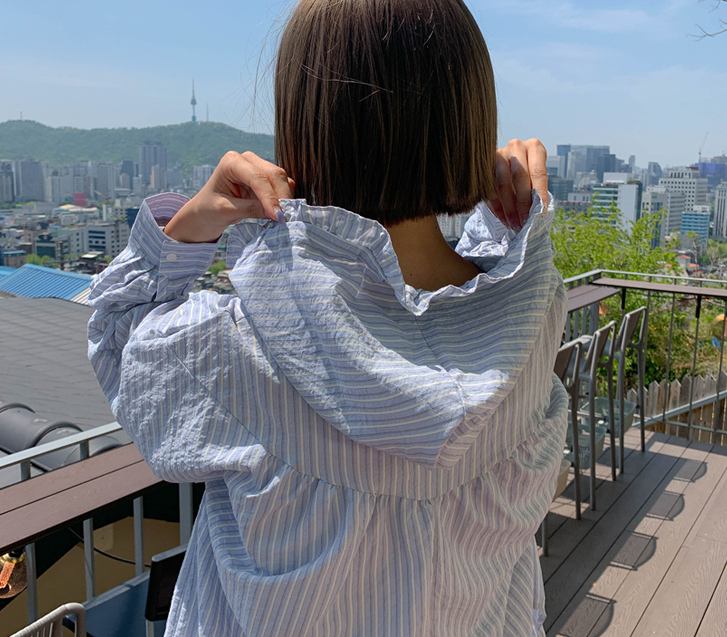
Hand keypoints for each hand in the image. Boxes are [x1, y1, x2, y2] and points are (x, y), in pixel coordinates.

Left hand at [164, 151, 294, 242]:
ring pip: (282, 179)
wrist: (207, 211)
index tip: (277, 216)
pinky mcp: (267, 178)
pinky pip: (283, 186)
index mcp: (231, 162)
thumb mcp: (226, 211)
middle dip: (282, 197)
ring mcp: (259, 167)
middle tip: (285, 219)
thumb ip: (250, 209)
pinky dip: (285, 199)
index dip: (269, 197)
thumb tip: (276, 214)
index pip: (257, 178)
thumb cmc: (210, 208)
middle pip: (274, 174)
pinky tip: (281, 212)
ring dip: (286, 198)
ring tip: (283, 218)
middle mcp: (248, 159)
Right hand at [488, 139, 547, 230]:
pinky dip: (497, 208)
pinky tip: (503, 220)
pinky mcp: (484, 166)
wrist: (510, 166)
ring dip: (509, 208)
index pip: (538, 172)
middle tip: (525, 222)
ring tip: (514, 225)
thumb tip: (539, 212)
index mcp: (534, 147)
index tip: (541, 212)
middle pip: (519, 176)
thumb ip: (537, 190)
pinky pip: (490, 190)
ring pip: (502, 184)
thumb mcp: (536, 178)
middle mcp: (516, 146)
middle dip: (523, 203)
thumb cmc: (528, 175)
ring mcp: (498, 154)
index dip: (540, 193)